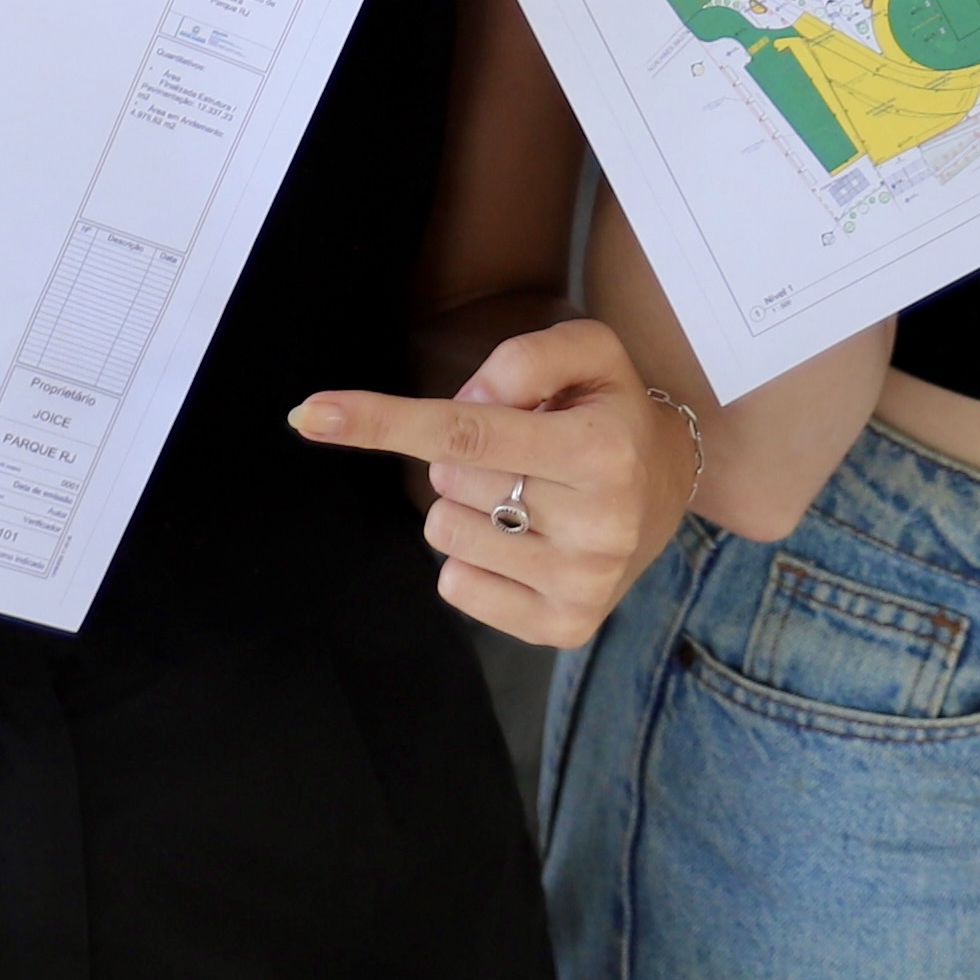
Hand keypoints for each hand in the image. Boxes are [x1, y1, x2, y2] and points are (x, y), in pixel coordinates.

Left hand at [293, 319, 693, 646]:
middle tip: (522, 450)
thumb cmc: (609, 409)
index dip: (383, 421)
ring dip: (467, 505)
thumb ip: (524, 358)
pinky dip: (473, 556)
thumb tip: (465, 402)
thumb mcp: (587, 351)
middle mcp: (597, 525)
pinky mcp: (563, 628)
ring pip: (446, 534)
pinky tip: (523, 540)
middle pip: (448, 479)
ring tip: (526, 493)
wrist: (669, 484)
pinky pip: (457, 587)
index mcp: (600, 450)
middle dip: (462, 455)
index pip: (466, 432)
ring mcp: (580, 585)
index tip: (310, 414)